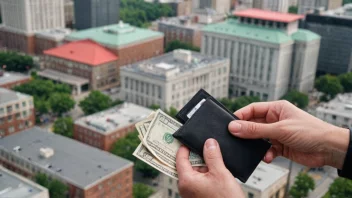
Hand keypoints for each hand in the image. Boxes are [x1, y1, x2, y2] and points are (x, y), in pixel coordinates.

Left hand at [176, 139, 243, 197]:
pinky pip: (200, 179)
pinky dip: (207, 172)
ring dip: (205, 164)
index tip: (189, 138)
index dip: (185, 146)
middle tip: (207, 145)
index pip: (180, 158)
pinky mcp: (199, 195)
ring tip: (216, 158)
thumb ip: (213, 156)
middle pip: (188, 164)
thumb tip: (209, 142)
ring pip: (195, 171)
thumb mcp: (220, 173)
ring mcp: (192, 192)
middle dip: (198, 155)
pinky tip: (218, 169)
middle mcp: (186, 187)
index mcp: (186, 180)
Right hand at [229, 100, 349, 168]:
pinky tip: (267, 156)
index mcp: (276, 109)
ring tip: (252, 149)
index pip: (252, 109)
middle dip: (246, 132)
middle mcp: (275, 120)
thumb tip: (235, 127)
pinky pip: (266, 149)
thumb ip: (256, 130)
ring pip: (258, 138)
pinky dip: (265, 154)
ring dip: (255, 145)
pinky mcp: (280, 147)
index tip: (230, 124)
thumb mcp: (280, 129)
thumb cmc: (311, 131)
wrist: (329, 149)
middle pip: (253, 124)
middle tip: (236, 138)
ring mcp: (277, 134)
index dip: (240, 116)